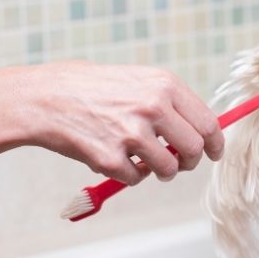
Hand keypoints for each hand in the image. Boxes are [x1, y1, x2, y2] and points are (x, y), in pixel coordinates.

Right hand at [21, 61, 223, 184]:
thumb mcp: (137, 79)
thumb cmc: (91, 87)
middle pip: (194, 149)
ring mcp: (131, 134)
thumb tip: (200, 130)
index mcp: (164, 85)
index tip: (214, 153)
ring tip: (142, 160)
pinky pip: (135, 179)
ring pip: (168, 169)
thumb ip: (168, 102)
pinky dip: (128, 175)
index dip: (215, 143)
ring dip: (159, 171)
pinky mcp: (110, 158)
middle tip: (178, 163)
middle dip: (189, 162)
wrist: (43, 97)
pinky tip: (113, 157)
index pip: (208, 123)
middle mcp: (153, 107)